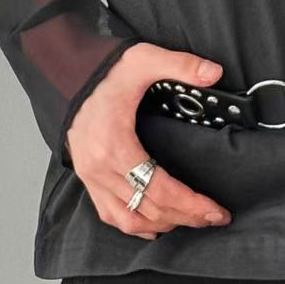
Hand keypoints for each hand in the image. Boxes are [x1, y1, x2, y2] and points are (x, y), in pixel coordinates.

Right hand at [64, 43, 233, 239]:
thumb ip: (180, 65)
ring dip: (163, 224)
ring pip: (129, 219)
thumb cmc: (104, 71)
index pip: (161, 190)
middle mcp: (100, 169)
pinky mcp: (87, 178)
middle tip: (214, 217)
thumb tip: (214, 73)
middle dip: (187, 217)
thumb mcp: (143, 59)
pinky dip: (135, 224)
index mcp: (115, 146)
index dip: (193, 205)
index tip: (217, 211)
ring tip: (190, 220)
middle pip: (150, 209)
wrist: (66, 73)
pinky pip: (110, 214)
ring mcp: (91, 177)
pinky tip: (154, 224)